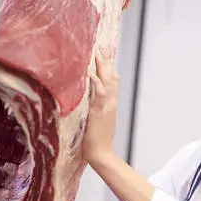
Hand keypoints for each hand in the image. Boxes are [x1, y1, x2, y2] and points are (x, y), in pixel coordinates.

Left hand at [82, 49, 119, 164]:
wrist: (101, 154)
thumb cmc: (96, 141)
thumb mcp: (97, 121)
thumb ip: (96, 109)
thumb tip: (88, 101)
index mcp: (110, 104)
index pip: (112, 81)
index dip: (109, 67)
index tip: (105, 55)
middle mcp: (111, 102)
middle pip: (112, 77)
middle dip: (107, 61)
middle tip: (102, 47)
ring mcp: (106, 106)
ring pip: (108, 81)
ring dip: (103, 66)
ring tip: (98, 52)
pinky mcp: (99, 111)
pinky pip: (100, 93)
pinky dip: (96, 81)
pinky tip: (91, 72)